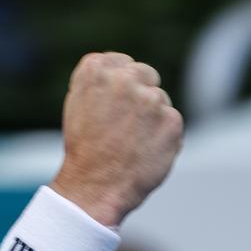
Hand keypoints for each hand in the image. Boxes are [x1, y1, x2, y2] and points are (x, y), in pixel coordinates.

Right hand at [51, 51, 183, 226]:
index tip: (113, 104)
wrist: (94, 187)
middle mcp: (124, 78)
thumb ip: (101, 83)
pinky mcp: (171, 120)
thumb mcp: (79, 105)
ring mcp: (150, 99)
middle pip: (145, 74)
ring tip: (130, 144)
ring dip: (151, 118)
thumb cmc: (84, 150)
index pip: (119, 62)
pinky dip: (162, 137)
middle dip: (139, 94)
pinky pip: (171, 122)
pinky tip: (144, 152)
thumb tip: (125, 72)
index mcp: (95, 70)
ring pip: (160, 100)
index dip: (118, 84)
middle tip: (125, 125)